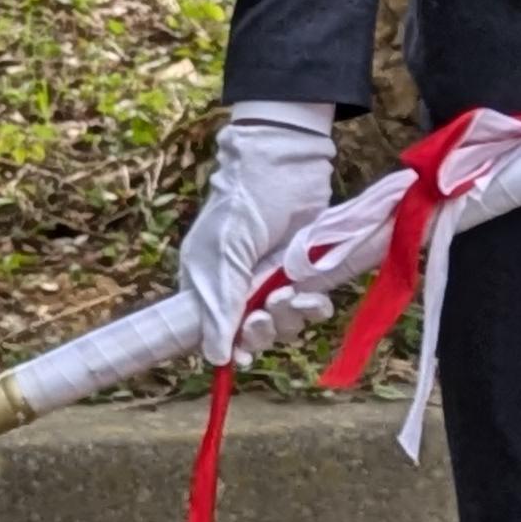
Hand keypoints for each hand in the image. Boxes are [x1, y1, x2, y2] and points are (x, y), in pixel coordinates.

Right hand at [177, 100, 337, 367]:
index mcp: (208, 281)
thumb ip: (219, 307)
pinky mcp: (305, 273)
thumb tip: (214, 358)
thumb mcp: (223, 256)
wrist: (285, 163)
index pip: (212, 330)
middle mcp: (239, 286)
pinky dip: (312, 309)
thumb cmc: (243, 205)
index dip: (227, 346)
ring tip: (290, 294)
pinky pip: (310, 309)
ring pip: (283, 325)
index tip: (240, 357)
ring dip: (288, 317)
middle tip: (264, 314)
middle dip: (261, 331)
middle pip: (250, 334)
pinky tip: (312, 296)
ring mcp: (273, 281)